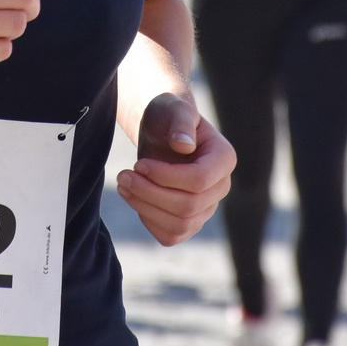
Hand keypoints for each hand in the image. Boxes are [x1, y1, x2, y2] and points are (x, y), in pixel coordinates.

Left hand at [117, 93, 234, 245]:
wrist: (160, 131)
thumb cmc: (168, 116)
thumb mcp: (173, 109)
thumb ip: (180, 122)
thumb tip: (184, 145)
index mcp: (224, 158)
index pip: (199, 180)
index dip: (165, 177)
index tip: (139, 164)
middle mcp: (221, 186)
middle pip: (188, 206)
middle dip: (149, 193)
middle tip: (122, 175)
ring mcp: (207, 207)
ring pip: (179, 225)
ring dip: (145, 208)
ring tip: (123, 185)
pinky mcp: (190, 221)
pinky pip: (172, 236)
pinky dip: (149, 222)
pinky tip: (135, 199)